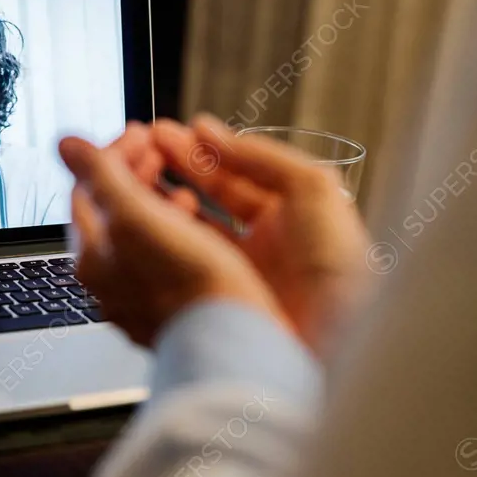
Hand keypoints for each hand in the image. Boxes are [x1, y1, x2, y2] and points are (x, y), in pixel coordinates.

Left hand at [58, 133, 293, 347]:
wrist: (234, 341)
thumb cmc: (189, 283)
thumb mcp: (137, 215)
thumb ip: (100, 176)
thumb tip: (65, 144)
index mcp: (93, 258)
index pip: (86, 190)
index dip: (111, 153)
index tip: (140, 133)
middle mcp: (109, 281)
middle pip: (110, 211)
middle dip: (131, 174)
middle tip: (157, 150)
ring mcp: (139, 295)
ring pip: (138, 233)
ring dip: (155, 198)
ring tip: (179, 185)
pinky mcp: (171, 304)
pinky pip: (163, 255)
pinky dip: (175, 228)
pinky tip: (198, 224)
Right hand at [151, 114, 371, 354]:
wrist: (337, 343)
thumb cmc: (340, 274)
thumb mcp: (312, 191)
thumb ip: (262, 157)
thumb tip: (213, 134)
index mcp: (287, 218)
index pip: (234, 176)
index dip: (200, 153)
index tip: (169, 133)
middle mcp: (260, 246)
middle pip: (207, 199)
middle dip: (175, 169)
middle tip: (145, 146)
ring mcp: (236, 276)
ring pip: (188, 232)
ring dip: (162, 203)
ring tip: (136, 178)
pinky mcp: (216, 303)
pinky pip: (180, 266)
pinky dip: (162, 244)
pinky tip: (145, 223)